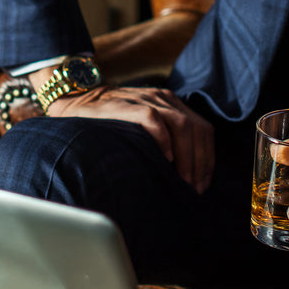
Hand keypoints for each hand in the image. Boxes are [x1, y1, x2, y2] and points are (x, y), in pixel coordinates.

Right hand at [45, 84, 215, 193]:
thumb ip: (166, 137)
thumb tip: (184, 175)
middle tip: (194, 189)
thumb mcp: (146, 125)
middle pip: (197, 129)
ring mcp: (148, 100)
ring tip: (182, 181)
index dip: (207, 158)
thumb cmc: (113, 122)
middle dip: (200, 162)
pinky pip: (155, 120)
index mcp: (172, 104)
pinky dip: (164, 141)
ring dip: (187, 156)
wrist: (80, 99)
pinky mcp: (130, 106)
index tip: (203, 183)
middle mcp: (165, 99)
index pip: (203, 129)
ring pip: (182, 125)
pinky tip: (165, 159)